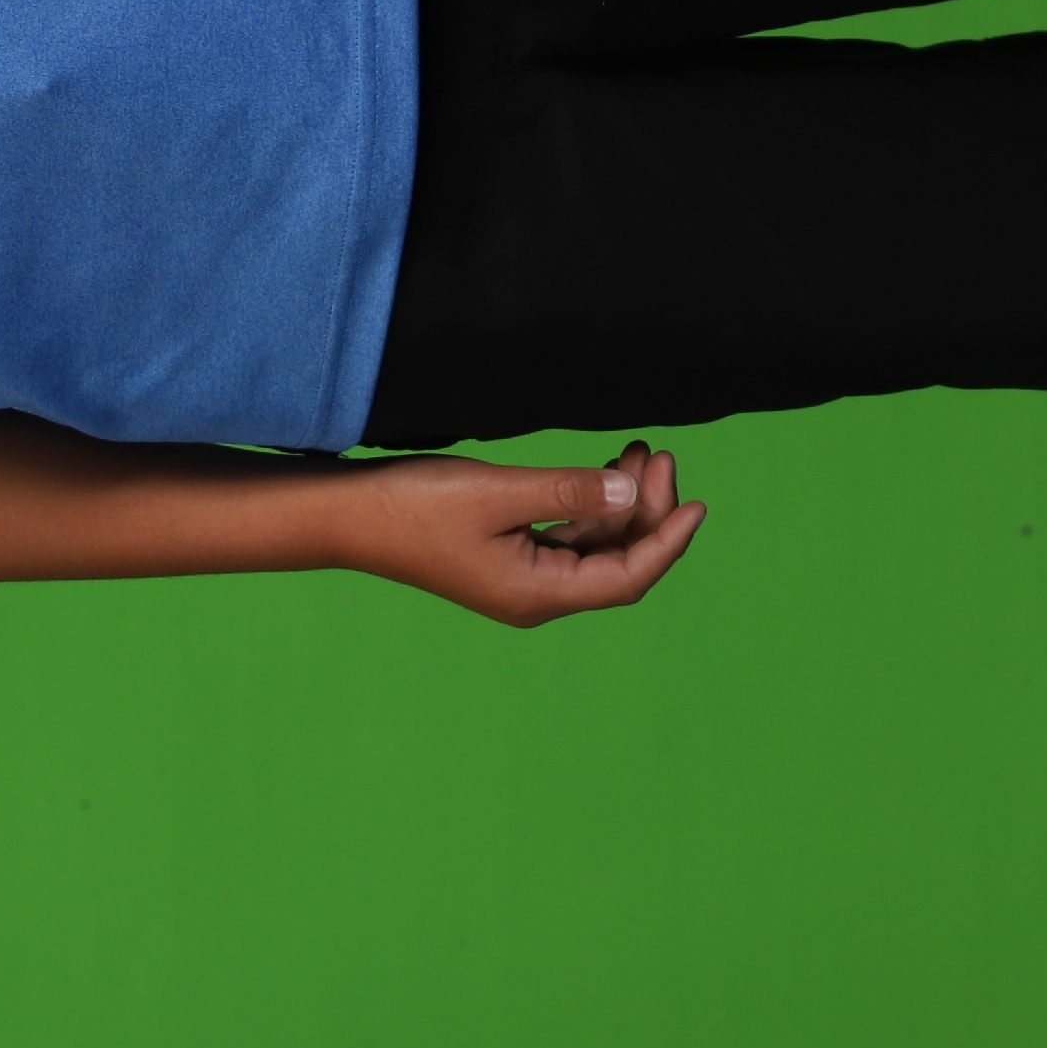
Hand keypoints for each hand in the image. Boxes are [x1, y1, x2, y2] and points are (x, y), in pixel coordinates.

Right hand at [331, 442, 706, 625]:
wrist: (349, 516)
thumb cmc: (415, 506)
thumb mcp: (499, 493)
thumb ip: (568, 492)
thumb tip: (629, 489)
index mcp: (537, 594)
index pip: (628, 576)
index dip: (668, 542)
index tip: (697, 502)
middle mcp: (535, 596)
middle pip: (615, 562)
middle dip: (646, 511)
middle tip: (658, 455)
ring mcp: (519, 579)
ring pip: (592, 548)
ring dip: (618, 504)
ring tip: (636, 451)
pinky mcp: (504, 558)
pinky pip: (565, 539)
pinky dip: (588, 507)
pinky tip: (599, 472)